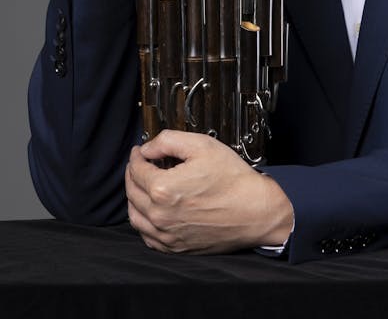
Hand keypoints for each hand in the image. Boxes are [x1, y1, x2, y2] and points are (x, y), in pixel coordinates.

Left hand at [125, 130, 293, 253]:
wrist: (254, 211)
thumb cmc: (232, 179)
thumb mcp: (202, 145)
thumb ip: (168, 140)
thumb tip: (147, 148)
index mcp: (163, 190)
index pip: (136, 170)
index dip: (136, 156)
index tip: (140, 151)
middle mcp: (160, 216)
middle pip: (132, 192)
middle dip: (133, 174)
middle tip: (140, 163)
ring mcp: (166, 234)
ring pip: (135, 216)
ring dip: (134, 197)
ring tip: (143, 185)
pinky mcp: (175, 247)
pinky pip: (147, 236)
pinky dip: (143, 221)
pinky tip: (151, 210)